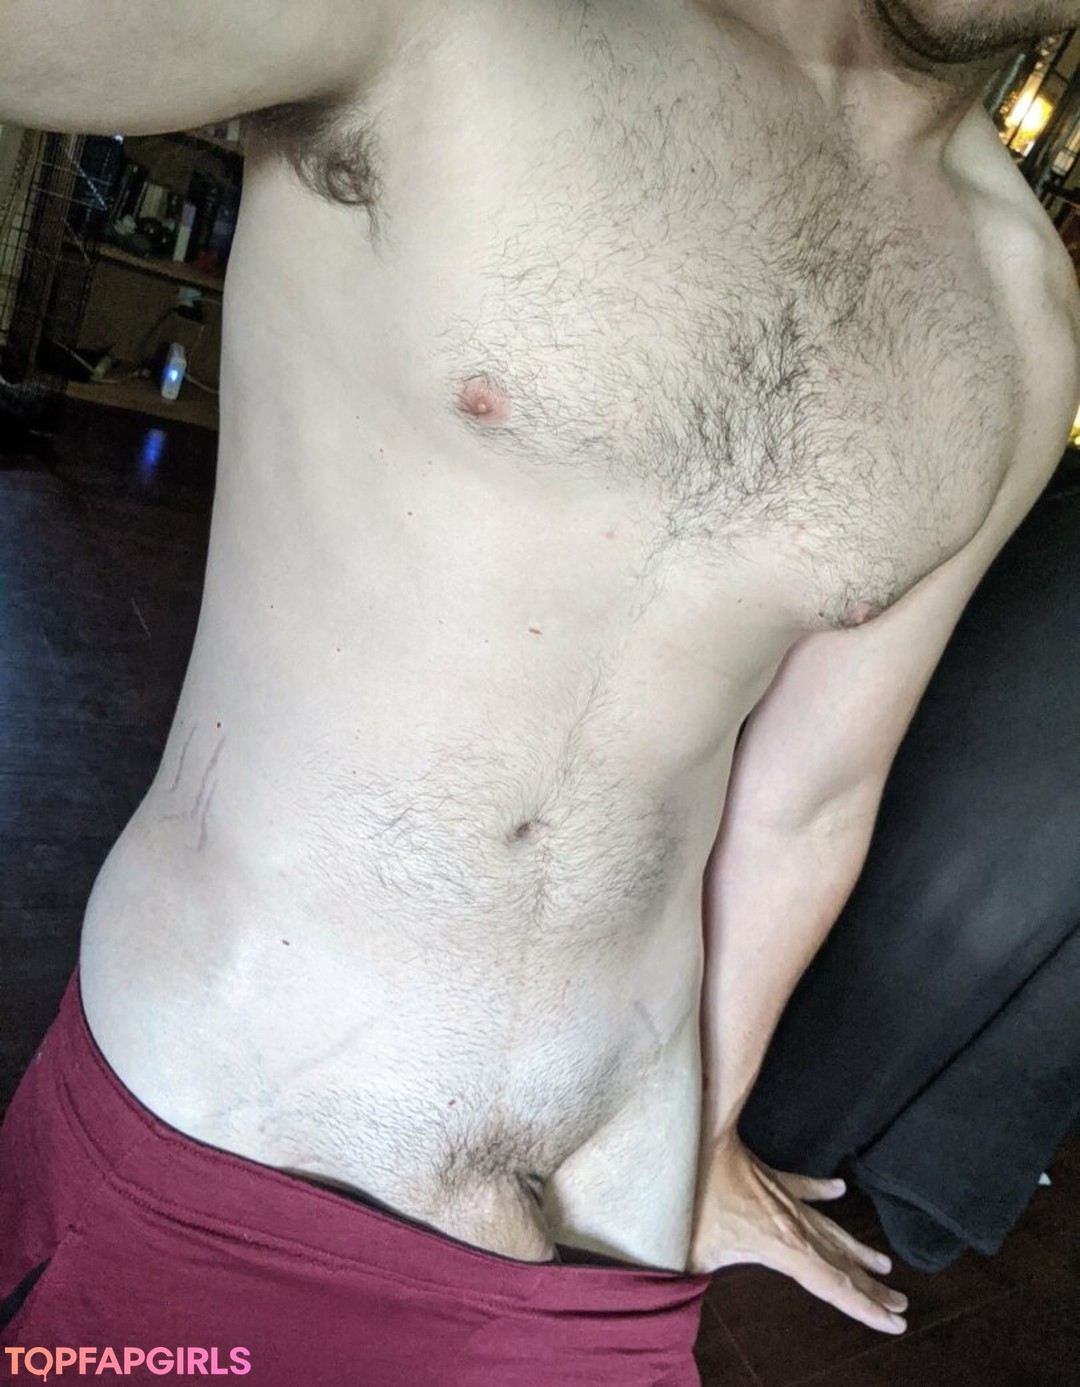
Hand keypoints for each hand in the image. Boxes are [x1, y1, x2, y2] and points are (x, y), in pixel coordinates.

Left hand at [689, 1132, 908, 1334]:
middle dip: (872, 1288)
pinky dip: (823, 1191)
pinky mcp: (772, 1179)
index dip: (864, 1308)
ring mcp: (786, 1199)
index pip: (833, 1286)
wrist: (700, 1140)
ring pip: (831, 1230)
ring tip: (884, 1265)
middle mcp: (795, 1225)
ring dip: (858, 1250)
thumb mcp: (695, 1249)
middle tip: (901, 1305)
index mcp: (784, 1246)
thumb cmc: (695, 1195)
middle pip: (841, 1263)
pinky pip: (805, 1188)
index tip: (894, 1324)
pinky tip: (839, 1189)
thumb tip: (690, 1284)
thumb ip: (700, 1274)